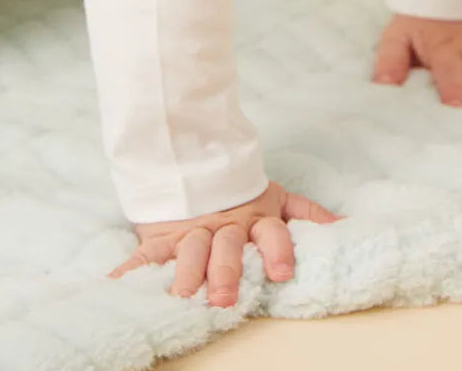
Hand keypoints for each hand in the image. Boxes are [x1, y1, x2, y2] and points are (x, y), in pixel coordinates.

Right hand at [107, 180, 342, 305]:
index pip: (271, 234)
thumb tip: (345, 227)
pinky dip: (128, 274)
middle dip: (227, 273)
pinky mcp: (159, 238)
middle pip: (226, 249)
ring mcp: (189, 233)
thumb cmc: (240, 193)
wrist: (192, 162)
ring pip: (189, 252)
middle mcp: (223, 228)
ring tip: (182, 297)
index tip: (282, 273)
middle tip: (225, 298)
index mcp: (254, 219)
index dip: (278, 250)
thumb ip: (306, 213)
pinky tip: (116, 289)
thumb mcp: (276, 199)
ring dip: (186, 275)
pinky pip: (141, 257)